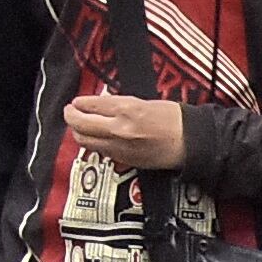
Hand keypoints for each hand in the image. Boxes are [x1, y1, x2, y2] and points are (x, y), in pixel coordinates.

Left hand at [60, 93, 185, 171]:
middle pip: (79, 124)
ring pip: (85, 140)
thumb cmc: (173, 119)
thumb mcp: (143, 101)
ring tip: (80, 125)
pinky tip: (97, 137)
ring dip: (79, 131)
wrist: (191, 142)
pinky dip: (94, 142)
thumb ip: (117, 103)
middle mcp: (119, 128)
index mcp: (125, 108)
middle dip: (70, 116)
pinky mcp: (124, 160)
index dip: (79, 103)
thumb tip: (97, 104)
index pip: (89, 105)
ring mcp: (120, 146)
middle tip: (70, 112)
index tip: (76, 102)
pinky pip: (100, 151)